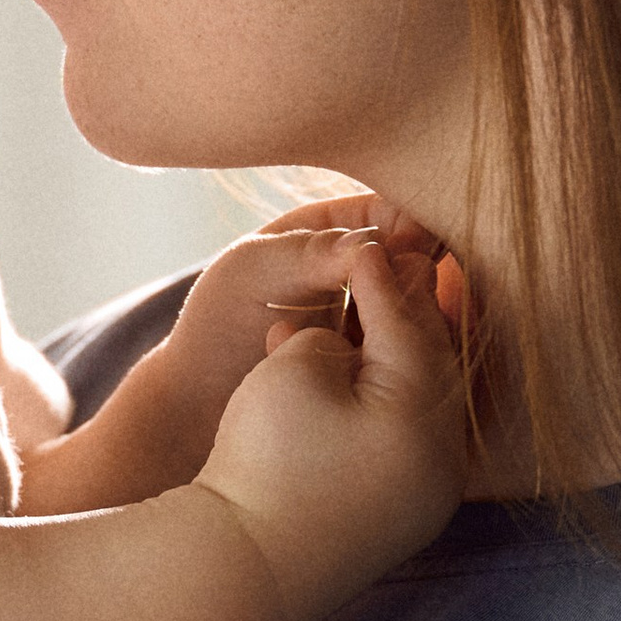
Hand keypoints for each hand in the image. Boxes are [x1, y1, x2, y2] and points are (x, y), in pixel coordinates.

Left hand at [121, 202, 454, 486]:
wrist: (199, 409)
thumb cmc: (216, 330)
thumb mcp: (255, 273)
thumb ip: (312, 254)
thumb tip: (375, 243)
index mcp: (325, 230)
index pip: (388, 211)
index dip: (412, 223)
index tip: (420, 246)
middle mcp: (355, 272)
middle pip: (412, 256)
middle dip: (421, 271)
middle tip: (417, 292)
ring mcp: (370, 320)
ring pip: (415, 303)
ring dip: (420, 312)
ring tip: (410, 327)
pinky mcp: (376, 364)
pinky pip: (408, 345)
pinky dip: (414, 347)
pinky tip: (413, 356)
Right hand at [195, 232, 475, 614]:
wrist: (238, 572)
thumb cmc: (264, 462)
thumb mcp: (295, 370)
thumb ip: (334, 336)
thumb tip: (349, 347)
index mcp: (427, 417)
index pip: (411, 326)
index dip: (384, 279)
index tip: (366, 246)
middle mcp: (443, 462)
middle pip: (430, 368)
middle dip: (401, 317)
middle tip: (384, 271)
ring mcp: (425, 499)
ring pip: (416, 409)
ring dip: (384, 364)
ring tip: (349, 326)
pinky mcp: (397, 522)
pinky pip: (398, 447)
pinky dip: (375, 409)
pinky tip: (339, 388)